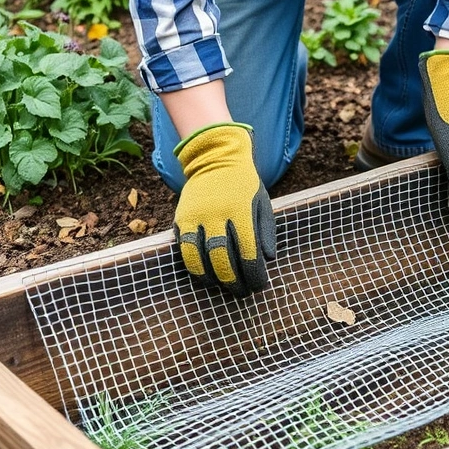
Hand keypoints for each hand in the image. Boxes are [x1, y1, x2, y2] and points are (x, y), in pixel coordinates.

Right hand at [173, 123, 275, 296]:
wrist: (216, 157)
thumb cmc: (243, 185)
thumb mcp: (262, 203)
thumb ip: (265, 231)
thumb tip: (266, 260)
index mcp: (241, 211)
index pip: (248, 252)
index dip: (254, 274)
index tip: (259, 285)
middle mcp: (217, 215)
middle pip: (222, 259)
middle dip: (233, 282)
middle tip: (242, 292)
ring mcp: (196, 217)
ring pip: (197, 258)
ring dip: (209, 278)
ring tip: (219, 286)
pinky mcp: (181, 218)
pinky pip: (184, 248)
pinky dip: (193, 265)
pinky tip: (204, 273)